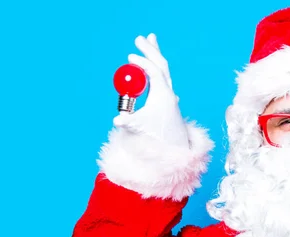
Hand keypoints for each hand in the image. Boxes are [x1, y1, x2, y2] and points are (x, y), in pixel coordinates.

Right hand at [113, 33, 188, 147]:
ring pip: (164, 69)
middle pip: (161, 65)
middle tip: (139, 37)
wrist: (173, 146)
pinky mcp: (167, 98)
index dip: (142, 63)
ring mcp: (169, 94)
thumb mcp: (139, 127)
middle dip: (150, 50)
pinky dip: (156, 65)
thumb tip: (117, 120)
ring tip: (151, 38)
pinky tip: (155, 61)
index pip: (153, 72)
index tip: (129, 57)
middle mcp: (168, 92)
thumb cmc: (156, 136)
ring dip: (156, 53)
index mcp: (163, 95)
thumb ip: (128, 122)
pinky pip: (162, 76)